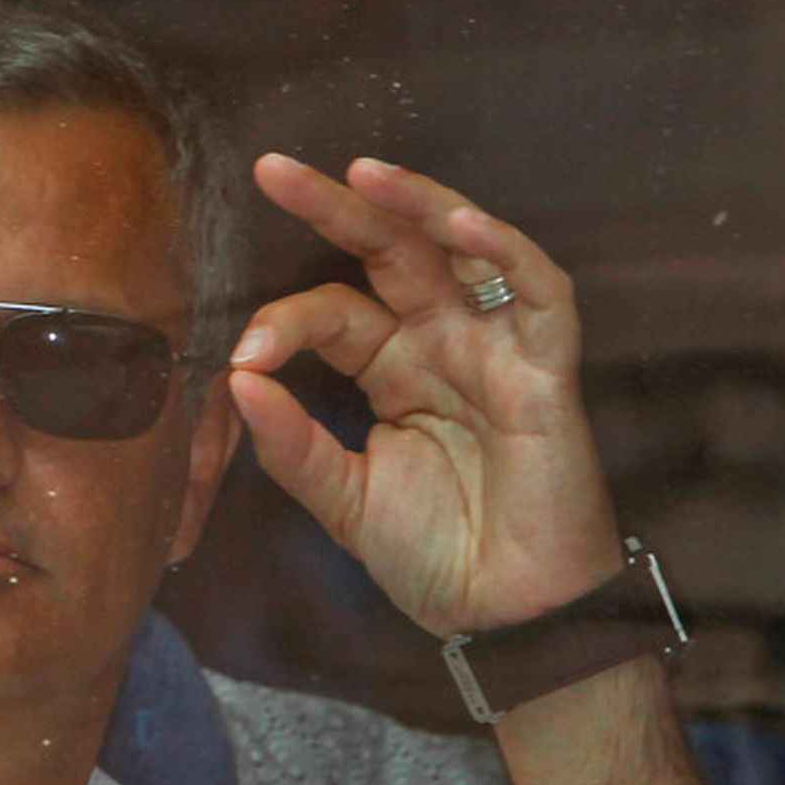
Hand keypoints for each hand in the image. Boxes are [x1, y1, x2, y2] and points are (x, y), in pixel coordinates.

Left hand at [227, 153, 621, 635]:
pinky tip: (462, 224)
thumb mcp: (343, 500)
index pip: (333, 312)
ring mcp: (496, 349)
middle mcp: (442, 344)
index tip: (243, 355)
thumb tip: (237, 380)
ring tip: (363, 173)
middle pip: (390, 252)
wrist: (503, 615)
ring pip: (463, 249)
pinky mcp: (548, 370)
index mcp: (391, 368)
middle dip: (335, 206)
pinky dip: (505, 251)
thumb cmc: (435, 556)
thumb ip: (292, 444)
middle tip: (272, 169)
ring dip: (419, 204)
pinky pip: (538, 292)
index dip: (285, 322)